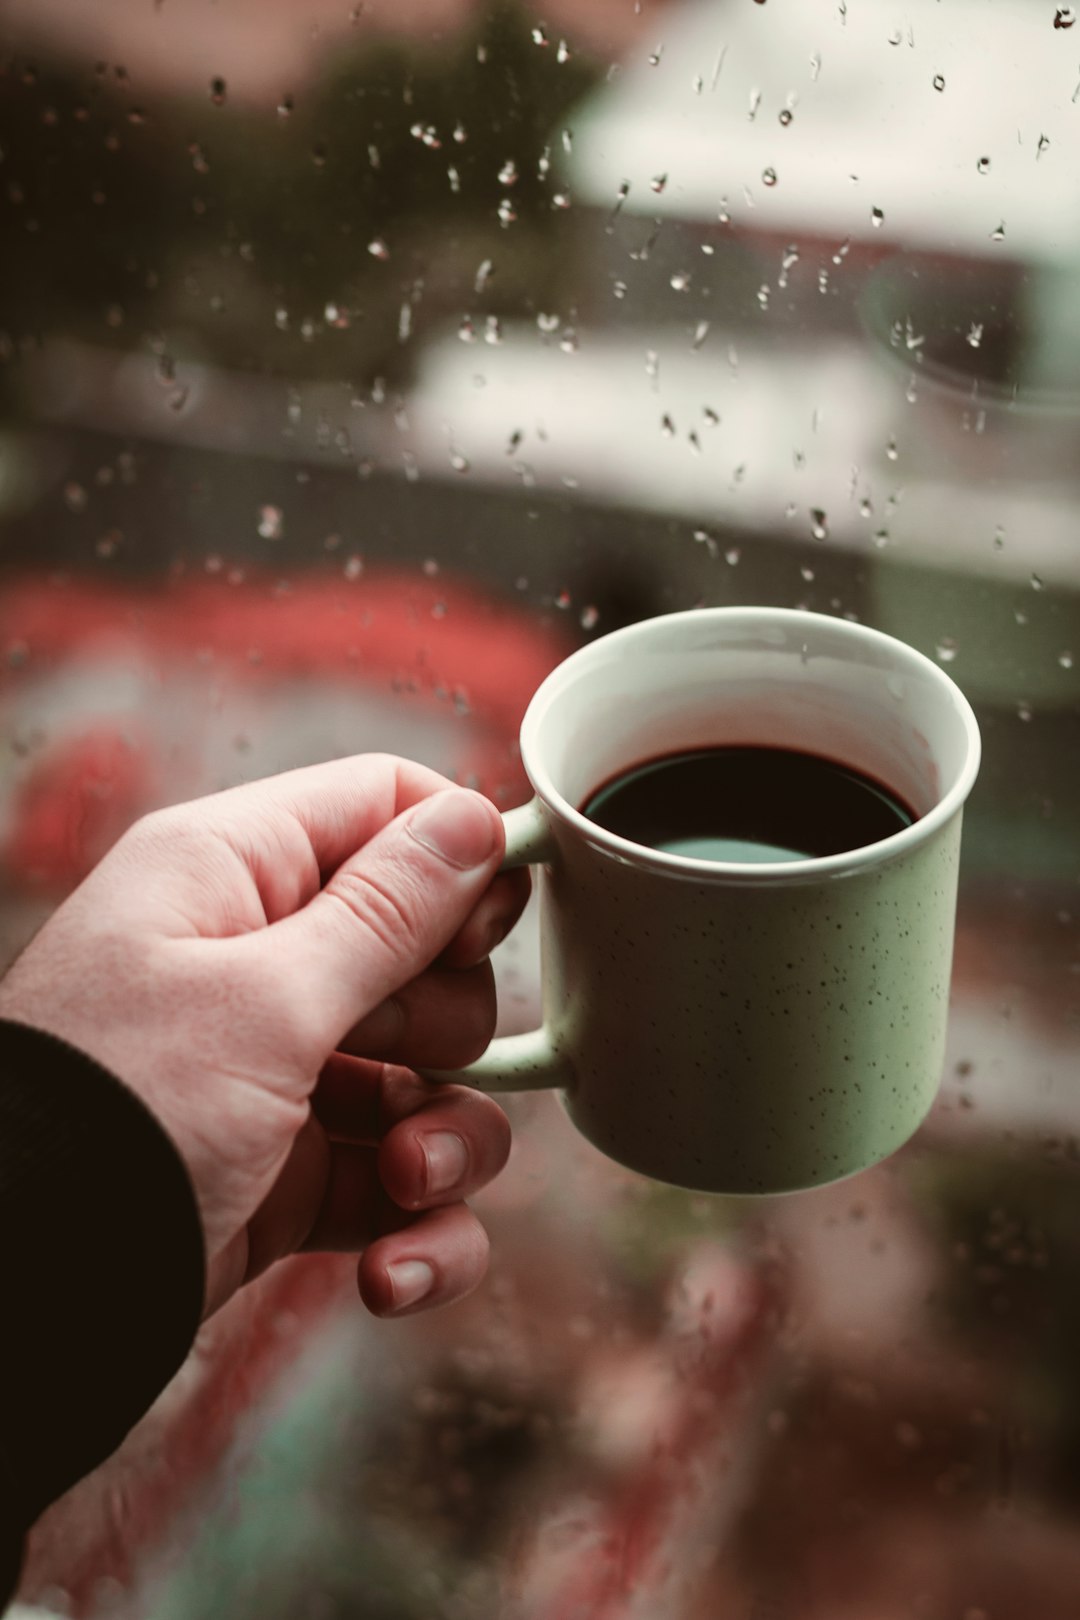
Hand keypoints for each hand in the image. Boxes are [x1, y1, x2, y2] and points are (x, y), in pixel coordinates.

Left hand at [0, 756, 527, 1317]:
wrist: (11, 1306)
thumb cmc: (112, 1122)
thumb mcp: (260, 1004)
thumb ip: (384, 912)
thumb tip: (476, 817)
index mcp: (230, 874)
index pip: (381, 807)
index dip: (456, 856)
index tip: (492, 929)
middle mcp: (257, 961)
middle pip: (428, 952)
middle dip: (445, 1025)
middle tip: (396, 1056)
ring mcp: (278, 1073)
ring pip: (430, 1078)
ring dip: (445, 1142)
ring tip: (405, 1185)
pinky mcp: (291, 1175)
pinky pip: (399, 1183)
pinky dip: (417, 1230)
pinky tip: (392, 1273)